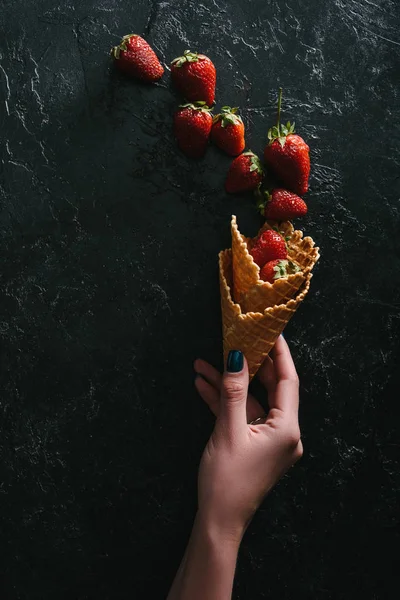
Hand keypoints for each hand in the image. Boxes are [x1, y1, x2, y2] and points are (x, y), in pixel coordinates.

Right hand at [194, 336, 302, 541]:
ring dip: (228, 384)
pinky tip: (203, 386)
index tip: (271, 330)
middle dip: (248, 365)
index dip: (279, 353)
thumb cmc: (226, 481)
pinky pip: (242, 416)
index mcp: (287, 429)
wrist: (217, 521)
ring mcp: (269, 440)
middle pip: (269, 388)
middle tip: (236, 341)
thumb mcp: (227, 430)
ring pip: (250, 401)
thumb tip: (237, 358)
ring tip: (203, 364)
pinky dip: (224, 402)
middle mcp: (284, 433)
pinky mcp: (254, 445)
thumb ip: (233, 392)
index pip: (287, 380)